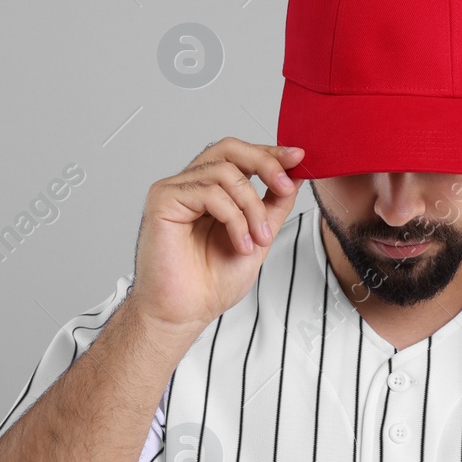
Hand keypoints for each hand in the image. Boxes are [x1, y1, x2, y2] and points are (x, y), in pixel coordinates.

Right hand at [127, 138, 305, 334]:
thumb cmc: (211, 283)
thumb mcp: (259, 237)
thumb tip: (294, 177)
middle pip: (229, 149)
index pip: (240, 155)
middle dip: (264, 163)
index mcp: (210, 189)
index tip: (298, 158)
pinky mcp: (163, 200)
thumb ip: (273, 206)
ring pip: (225, 173)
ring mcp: (175, 190)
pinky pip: (209, 193)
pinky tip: (241, 244)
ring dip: (252, 207)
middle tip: (285, 186)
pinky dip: (234, 218)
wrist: (184, 312)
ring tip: (259, 239)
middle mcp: (191, 184)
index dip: (270, 153)